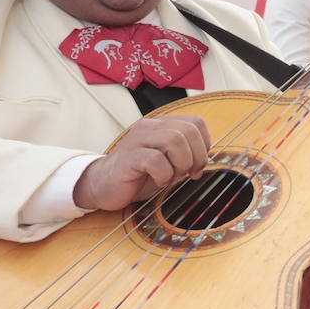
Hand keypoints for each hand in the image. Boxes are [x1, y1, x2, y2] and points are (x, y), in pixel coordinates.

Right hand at [72, 114, 210, 210]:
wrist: (103, 186)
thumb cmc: (138, 175)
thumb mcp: (167, 162)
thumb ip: (185, 155)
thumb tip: (206, 160)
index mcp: (162, 125)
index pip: (196, 123)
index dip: (204, 145)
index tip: (198, 166)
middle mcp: (150, 127)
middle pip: (188, 130)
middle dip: (197, 156)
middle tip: (189, 174)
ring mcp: (138, 140)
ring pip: (175, 140)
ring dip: (181, 164)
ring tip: (172, 177)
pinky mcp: (129, 157)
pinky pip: (155, 160)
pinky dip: (164, 174)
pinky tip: (158, 181)